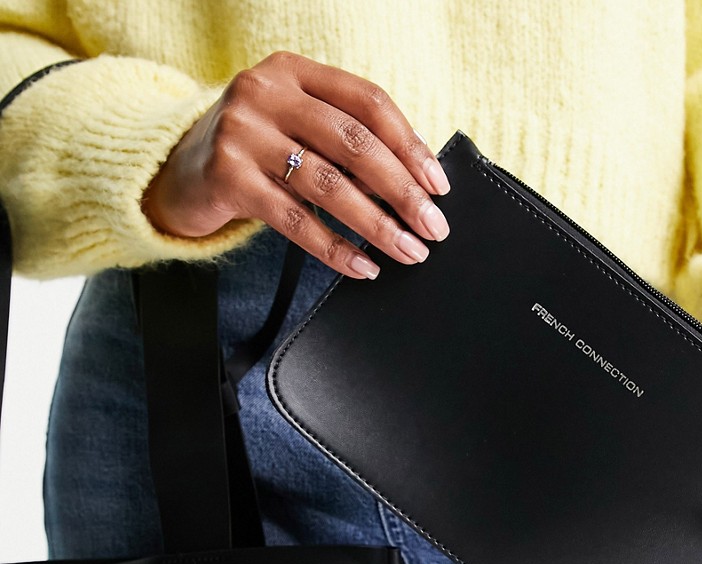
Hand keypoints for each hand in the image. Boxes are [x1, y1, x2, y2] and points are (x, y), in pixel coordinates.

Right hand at [140, 51, 450, 278]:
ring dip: (377, 225)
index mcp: (292, 70)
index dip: (410, 144)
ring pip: (329, 184)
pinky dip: (336, 248)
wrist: (173, 174)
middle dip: (403, 190)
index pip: (367, 102)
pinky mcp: (228, 177)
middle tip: (432, 225)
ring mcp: (244, 133)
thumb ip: (338, 139)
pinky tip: (362, 265)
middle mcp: (266, 92)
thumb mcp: (291, 127)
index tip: (437, 184)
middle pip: (354, 142)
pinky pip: (296, 221)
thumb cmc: (250, 153)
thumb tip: (410, 186)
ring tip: (407, 251)